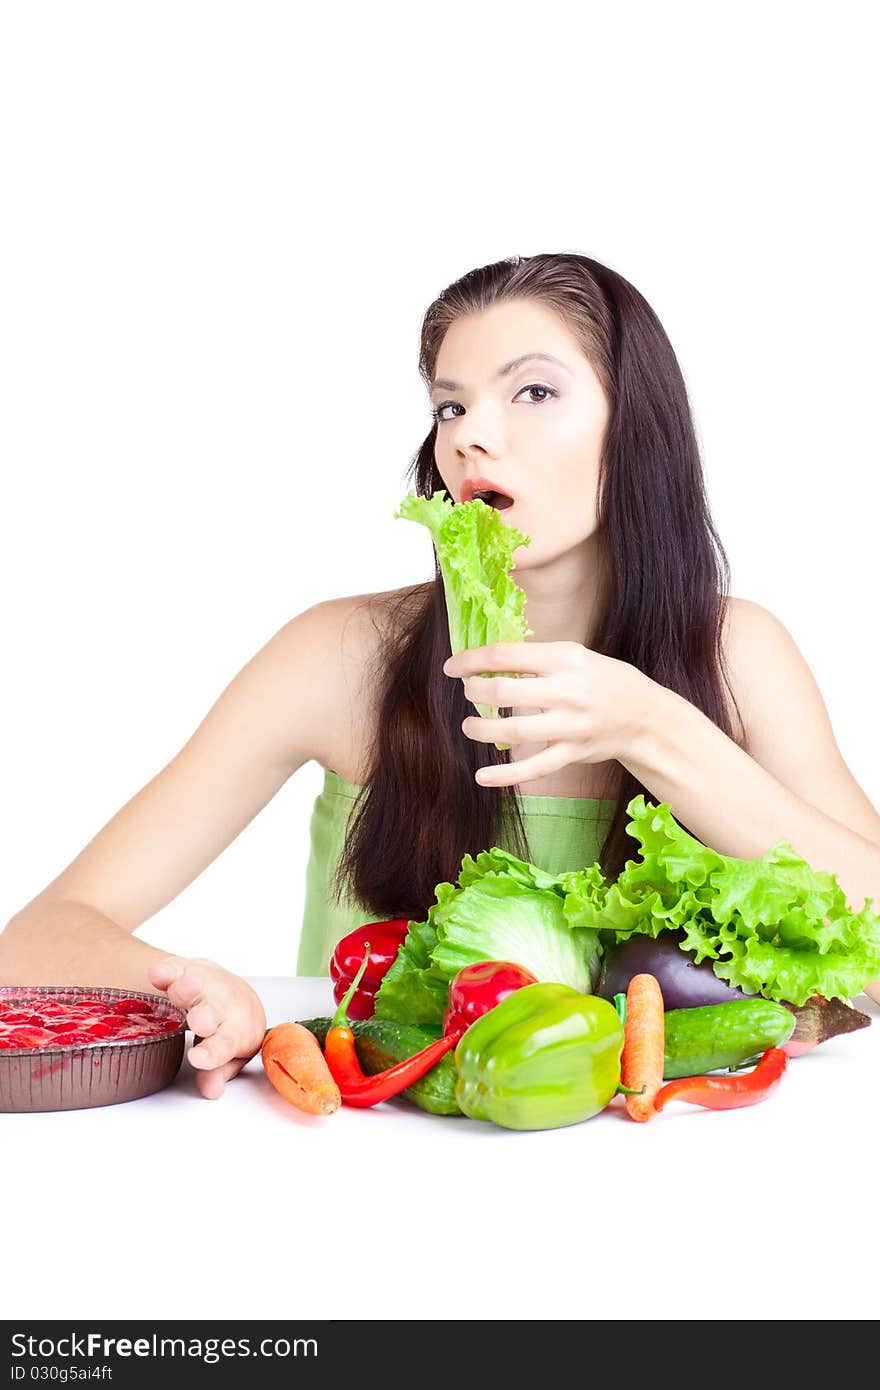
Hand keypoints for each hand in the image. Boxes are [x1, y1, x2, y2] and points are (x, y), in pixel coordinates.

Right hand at [147, 955, 266, 1099]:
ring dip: (188, 986)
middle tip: (200, 1021)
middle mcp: (223, 1004)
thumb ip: (217, 1072)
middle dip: (206, 1016)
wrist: (235, 993)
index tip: (199, 1059)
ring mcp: (205, 984)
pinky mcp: (185, 969)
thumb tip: (211, 1090)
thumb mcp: (229, 1055)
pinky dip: (166, 971)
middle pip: (214, 1010)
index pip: (225, 1043)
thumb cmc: (230, 1030)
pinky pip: (175, 968)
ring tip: (179, 985)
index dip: (212, 1053)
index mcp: (236, 1029)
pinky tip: (157, 973)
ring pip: (196, 984)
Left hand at [443, 640, 651, 787]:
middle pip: (505, 691)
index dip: (472, 660)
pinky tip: (482, 776)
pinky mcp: (573, 753)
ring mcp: (571, 725)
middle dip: (476, 692)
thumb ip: (537, 659)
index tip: (452, 668)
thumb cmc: (604, 680)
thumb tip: (489, 661)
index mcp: (566, 658)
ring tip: (471, 726)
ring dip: (482, 729)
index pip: (507, 655)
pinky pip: (534, 767)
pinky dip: (505, 775)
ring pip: (514, 730)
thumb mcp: (577, 656)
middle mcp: (568, 690)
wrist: (646, 716)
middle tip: (469, 694)